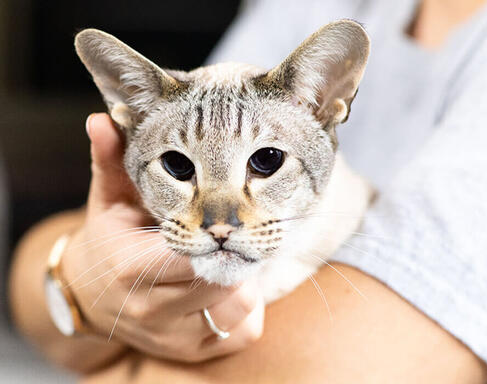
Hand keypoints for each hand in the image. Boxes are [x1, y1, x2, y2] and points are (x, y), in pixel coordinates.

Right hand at [61, 113, 263, 361]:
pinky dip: (246, 308)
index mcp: (131, 266)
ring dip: (245, 278)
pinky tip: (229, 287)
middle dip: (235, 252)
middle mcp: (151, 309)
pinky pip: (242, 332)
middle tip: (237, 230)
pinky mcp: (193, 353)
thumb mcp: (109, 198)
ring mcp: (174, 337)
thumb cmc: (111, 240)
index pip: (190, 252)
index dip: (216, 232)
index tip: (227, 214)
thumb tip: (103, 119)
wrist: (96, 295)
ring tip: (230, 257)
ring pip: (237, 307)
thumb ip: (110, 160)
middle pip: (220, 279)